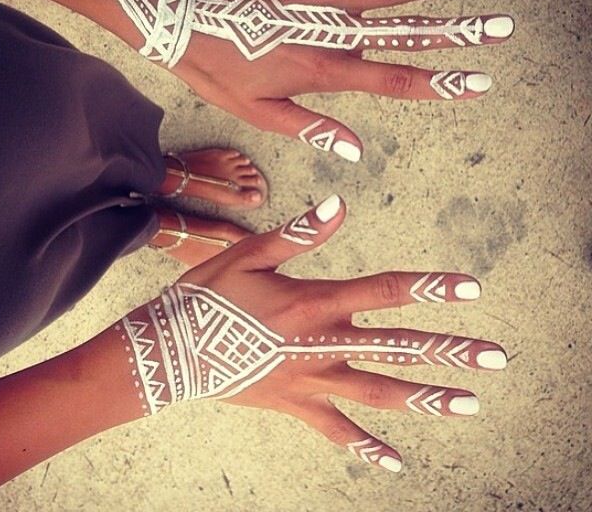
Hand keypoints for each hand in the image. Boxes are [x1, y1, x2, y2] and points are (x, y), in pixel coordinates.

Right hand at [122, 194, 506, 471]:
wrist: (172, 349)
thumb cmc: (208, 296)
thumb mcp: (249, 254)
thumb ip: (299, 233)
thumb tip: (340, 204)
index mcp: (314, 302)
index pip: (384, 291)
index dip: (430, 288)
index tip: (470, 288)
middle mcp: (322, 344)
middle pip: (396, 347)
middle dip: (448, 352)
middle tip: (494, 359)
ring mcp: (312, 380)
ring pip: (379, 393)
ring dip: (425, 397)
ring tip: (467, 404)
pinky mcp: (296, 405)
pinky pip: (337, 432)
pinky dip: (366, 448)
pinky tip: (395, 463)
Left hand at [165, 0, 513, 161]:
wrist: (181, 24)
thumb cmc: (219, 72)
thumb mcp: (261, 114)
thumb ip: (314, 128)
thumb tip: (356, 150)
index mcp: (324, 70)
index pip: (393, 80)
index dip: (439, 83)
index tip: (478, 82)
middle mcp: (331, 31)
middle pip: (404, 33)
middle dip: (456, 32)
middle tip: (500, 26)